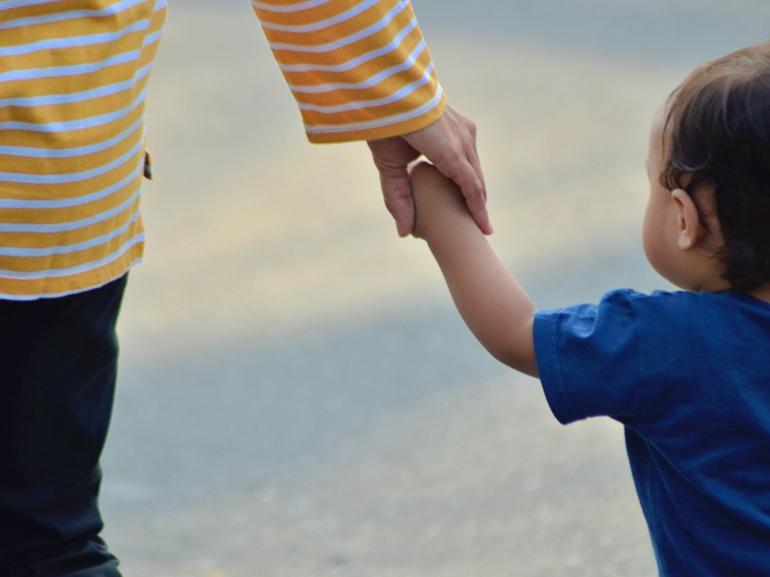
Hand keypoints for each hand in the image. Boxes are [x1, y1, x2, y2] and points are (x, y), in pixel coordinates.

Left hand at [368, 104, 491, 236]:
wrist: (391, 87)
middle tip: (480, 227)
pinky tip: (465, 184)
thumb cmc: (387, 126)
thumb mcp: (388, 165)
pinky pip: (470, 153)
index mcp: (449, 151)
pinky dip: (469, 171)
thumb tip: (404, 233)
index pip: (471, 187)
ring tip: (473, 209)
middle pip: (476, 179)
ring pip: (475, 166)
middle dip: (478, 204)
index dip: (478, 211)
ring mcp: (466, 129)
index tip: (485, 231)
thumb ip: (397, 197)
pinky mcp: (463, 123)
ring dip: (474, 187)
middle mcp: (463, 139)